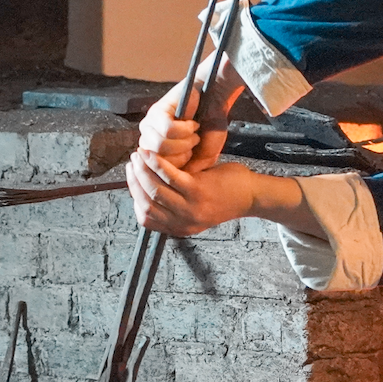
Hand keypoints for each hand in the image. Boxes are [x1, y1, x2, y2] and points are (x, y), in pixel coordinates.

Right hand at [126, 151, 259, 235]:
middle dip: (134, 182)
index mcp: (180, 228)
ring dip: (142, 171)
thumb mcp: (195, 210)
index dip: (134, 198)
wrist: (251, 195)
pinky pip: (169, 176)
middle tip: (131, 164)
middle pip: (147, 203)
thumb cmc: (223, 196)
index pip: (146, 218)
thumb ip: (173, 205)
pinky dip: (155, 163)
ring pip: (154, 190)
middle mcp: (184, 222)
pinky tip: (150, 153)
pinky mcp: (197, 191)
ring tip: (138, 156)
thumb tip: (148, 191)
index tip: (132, 180)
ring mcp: (190, 208)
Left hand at [136, 60, 242, 172]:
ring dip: (184, 143)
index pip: (156, 175)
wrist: (216, 101)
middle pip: (157, 163)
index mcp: (157, 157)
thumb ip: (187, 172)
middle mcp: (148, 142)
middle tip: (194, 145)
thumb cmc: (210, 129)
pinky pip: (167, 130)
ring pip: (160, 147)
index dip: (176, 172)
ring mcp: (149, 126)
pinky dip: (185, 129)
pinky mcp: (156, 112)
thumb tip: (173, 184)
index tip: (192, 159)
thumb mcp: (203, 158)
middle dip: (182, 157)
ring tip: (194, 135)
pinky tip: (192, 124)